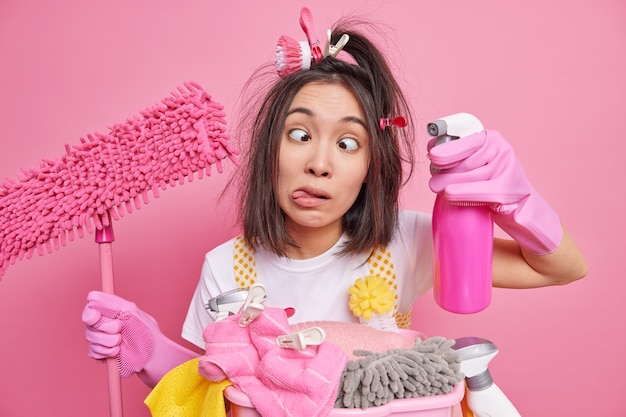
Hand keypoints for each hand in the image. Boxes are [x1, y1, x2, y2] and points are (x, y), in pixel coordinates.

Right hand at [82, 290, 197, 385]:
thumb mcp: (131, 312)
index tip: (98, 317)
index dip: (91, 312)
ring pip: (91, 338)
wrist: (151, 355)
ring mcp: (99, 338)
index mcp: (109, 310)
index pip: (90, 305)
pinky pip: (93, 351)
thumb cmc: (146, 330)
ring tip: (121, 342)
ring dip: (108, 341)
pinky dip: (106, 352)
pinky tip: (118, 352)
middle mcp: (102, 322)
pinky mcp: (100, 352)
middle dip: (106, 328)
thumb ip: (111, 304)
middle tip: (120, 330)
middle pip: (88, 323)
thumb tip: (92, 296)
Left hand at [428, 130, 561, 254]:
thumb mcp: (475, 164)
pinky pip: (481, 191)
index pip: (466, 141)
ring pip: (470, 176)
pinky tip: (449, 194)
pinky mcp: (508, 190)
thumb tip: (432, 148)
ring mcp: (507, 169)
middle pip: (465, 162)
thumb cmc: (489, 183)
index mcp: (491, 139)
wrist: (519, 205)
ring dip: (449, 183)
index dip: (447, 149)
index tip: (432, 155)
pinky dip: (463, 193)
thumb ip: (457, 156)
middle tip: (433, 181)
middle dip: (445, 171)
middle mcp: (501, 150)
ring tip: (436, 187)